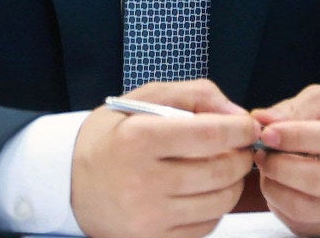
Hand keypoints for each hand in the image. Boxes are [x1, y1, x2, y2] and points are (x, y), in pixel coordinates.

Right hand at [70, 79, 259, 237]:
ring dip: (234, 183)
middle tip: (241, 146)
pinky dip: (216, 207)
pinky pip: (206, 226)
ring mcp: (147, 217)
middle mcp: (142, 181)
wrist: (68, 182)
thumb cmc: (113, 135)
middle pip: (221, 171)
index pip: (210, 135)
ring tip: (226, 167)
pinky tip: (205, 191)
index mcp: (140, 139)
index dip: (241, 129)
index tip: (250, 125)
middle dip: (242, 156)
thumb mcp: (144, 98)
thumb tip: (236, 112)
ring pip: (219, 202)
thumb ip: (195, 94)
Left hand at [252, 85, 319, 236]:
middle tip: (261, 153)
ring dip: (275, 188)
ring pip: (308, 209)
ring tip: (268, 168)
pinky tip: (280, 186)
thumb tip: (262, 120)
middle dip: (281, 167)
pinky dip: (281, 206)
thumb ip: (294, 109)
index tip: (268, 133)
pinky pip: (303, 225)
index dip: (299, 137)